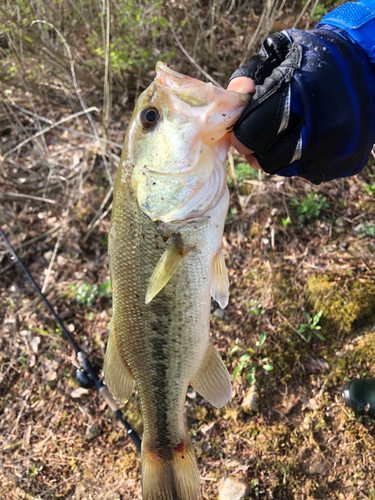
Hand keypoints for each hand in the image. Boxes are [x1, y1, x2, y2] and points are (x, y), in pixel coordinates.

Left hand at [228, 28, 374, 183]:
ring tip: (284, 134)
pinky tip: (307, 138)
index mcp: (301, 94)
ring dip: (277, 155)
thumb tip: (235, 97)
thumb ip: (251, 74)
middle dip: (257, 148)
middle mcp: (322, 127)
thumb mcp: (280, 53)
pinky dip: (301, 159)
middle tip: (258, 136)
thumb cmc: (316, 57)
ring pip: (286, 169)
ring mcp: (336, 149)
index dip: (241, 133)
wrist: (370, 66)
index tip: (241, 129)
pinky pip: (308, 171)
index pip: (252, 132)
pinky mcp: (346, 163)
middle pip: (267, 158)